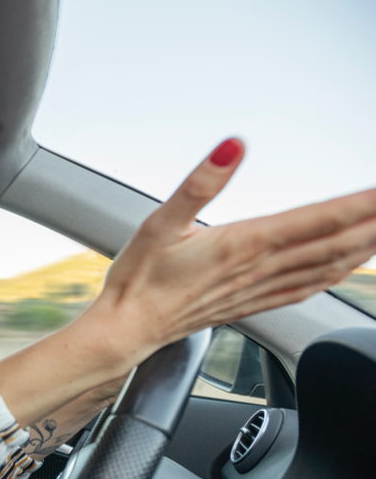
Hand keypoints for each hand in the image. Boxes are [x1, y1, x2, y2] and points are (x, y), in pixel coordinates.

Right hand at [98, 138, 375, 359]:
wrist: (127, 330)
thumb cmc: (138, 280)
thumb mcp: (158, 223)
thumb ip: (199, 184)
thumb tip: (231, 148)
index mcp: (244, 244)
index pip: (319, 218)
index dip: (362, 202)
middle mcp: (260, 269)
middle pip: (337, 243)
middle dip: (373, 222)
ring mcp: (260, 289)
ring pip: (330, 266)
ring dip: (365, 246)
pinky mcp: (252, 302)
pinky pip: (309, 287)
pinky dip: (339, 273)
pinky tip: (348, 265)